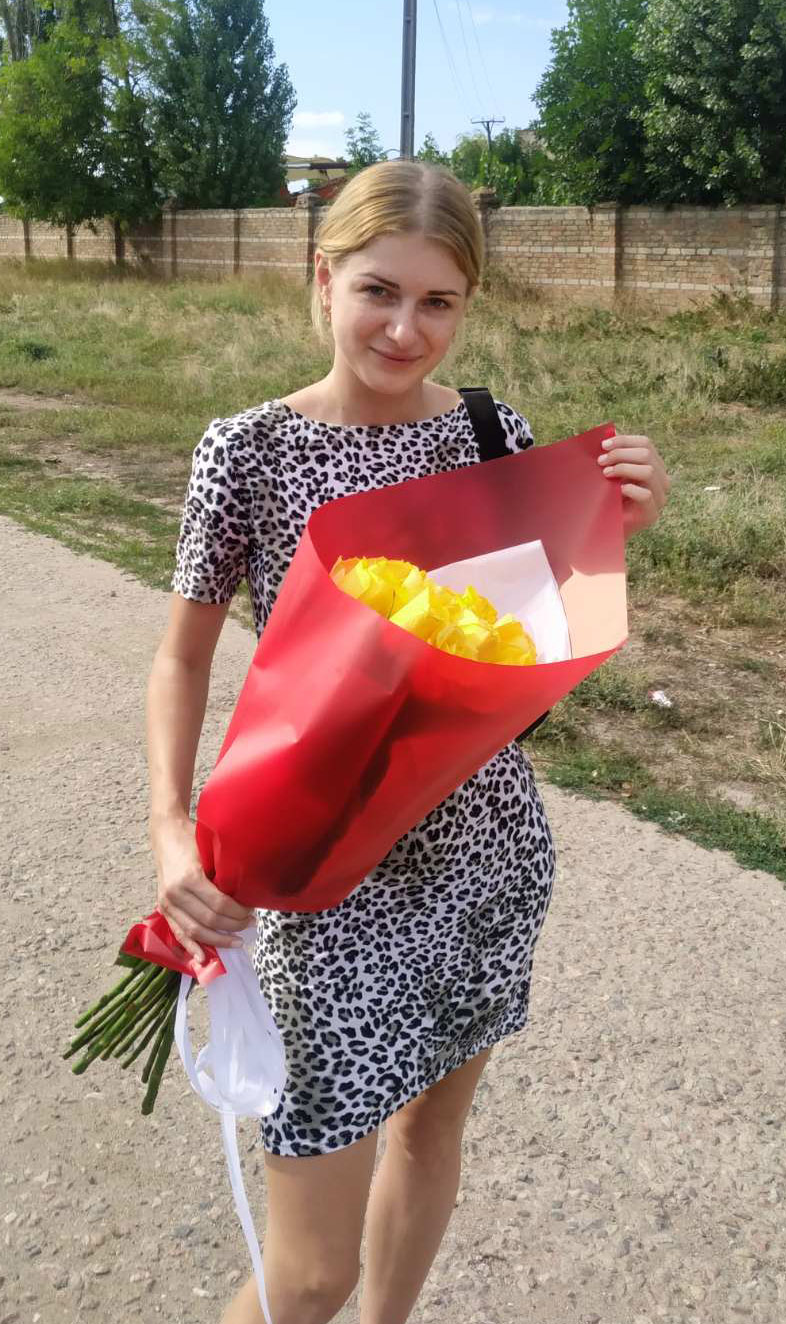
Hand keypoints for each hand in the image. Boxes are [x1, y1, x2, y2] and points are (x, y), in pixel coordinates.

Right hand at [151, 815, 254, 965]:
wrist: (166, 833)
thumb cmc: (192, 838)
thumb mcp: (211, 851)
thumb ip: (224, 873)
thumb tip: (248, 894)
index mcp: (189, 878)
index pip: (219, 904)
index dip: (238, 912)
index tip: (252, 912)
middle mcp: (175, 893)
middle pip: (209, 920)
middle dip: (232, 926)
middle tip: (250, 925)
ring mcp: (167, 902)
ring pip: (194, 930)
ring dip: (217, 940)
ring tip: (236, 941)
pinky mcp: (163, 907)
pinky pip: (178, 932)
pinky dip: (191, 947)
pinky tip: (203, 959)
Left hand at [597, 433, 670, 540]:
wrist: (603, 530)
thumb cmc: (607, 498)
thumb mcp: (611, 472)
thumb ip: (614, 455)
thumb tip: (608, 433)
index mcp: (655, 466)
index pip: (646, 444)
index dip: (624, 440)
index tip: (603, 445)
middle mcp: (661, 480)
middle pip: (647, 454)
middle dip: (621, 454)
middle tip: (601, 461)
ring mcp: (659, 498)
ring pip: (648, 471)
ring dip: (623, 468)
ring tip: (605, 473)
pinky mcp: (651, 514)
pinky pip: (645, 495)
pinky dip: (629, 488)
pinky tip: (616, 490)